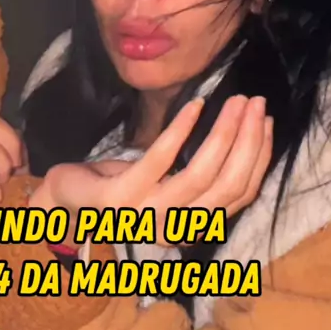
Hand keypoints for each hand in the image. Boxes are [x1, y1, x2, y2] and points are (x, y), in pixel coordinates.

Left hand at [32, 96, 272, 246]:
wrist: (65, 204)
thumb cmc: (121, 190)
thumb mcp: (165, 187)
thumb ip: (199, 179)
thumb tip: (242, 138)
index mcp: (190, 228)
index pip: (240, 195)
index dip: (258, 157)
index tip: (265, 122)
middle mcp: (174, 229)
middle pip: (228, 185)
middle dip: (248, 140)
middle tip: (256, 103)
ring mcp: (146, 216)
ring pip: (201, 174)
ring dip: (223, 132)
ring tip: (234, 100)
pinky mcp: (120, 197)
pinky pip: (160, 158)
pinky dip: (181, 128)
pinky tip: (195, 104)